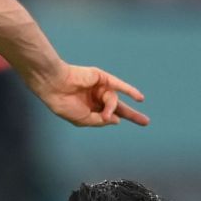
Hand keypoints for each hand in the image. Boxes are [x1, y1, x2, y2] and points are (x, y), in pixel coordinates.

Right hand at [30, 64, 148, 127]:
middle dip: (131, 115)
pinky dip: (129, 91)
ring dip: (111, 107)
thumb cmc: (63, 103)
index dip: (113, 119)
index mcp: (88, 108)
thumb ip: (100, 120)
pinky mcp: (101, 78)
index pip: (106, 115)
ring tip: (106, 113)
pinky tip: (140, 99)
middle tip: (145, 122)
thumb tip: (117, 120)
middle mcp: (95, 97)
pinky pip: (118, 85)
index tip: (117, 120)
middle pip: (118, 107)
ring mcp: (99, 87)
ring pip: (112, 99)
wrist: (54, 86)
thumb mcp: (83, 119)